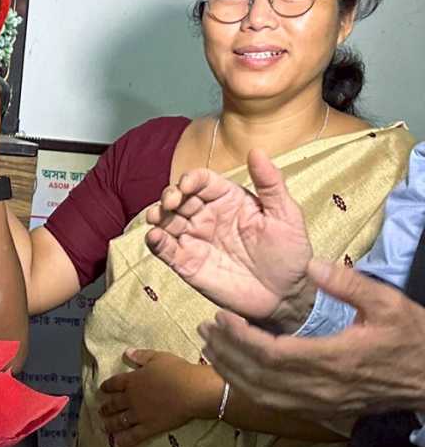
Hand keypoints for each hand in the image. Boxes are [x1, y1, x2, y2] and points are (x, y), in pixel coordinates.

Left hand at [99, 350, 222, 446]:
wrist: (190, 390)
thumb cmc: (176, 371)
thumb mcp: (157, 358)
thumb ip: (141, 356)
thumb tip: (127, 352)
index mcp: (132, 381)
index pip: (115, 383)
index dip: (107, 386)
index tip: (102, 390)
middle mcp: (131, 398)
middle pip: (115, 404)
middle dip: (106, 408)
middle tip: (100, 411)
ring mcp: (139, 414)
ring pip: (120, 421)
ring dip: (110, 424)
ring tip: (104, 427)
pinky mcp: (149, 427)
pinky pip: (133, 436)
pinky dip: (124, 441)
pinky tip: (116, 445)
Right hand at [145, 148, 314, 328]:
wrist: (286, 296)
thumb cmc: (290, 254)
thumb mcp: (286, 215)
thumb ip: (271, 183)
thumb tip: (256, 150)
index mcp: (228, 199)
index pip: (202, 181)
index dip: (191, 179)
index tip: (188, 185)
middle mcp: (207, 216)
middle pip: (179, 198)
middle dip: (170, 196)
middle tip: (171, 203)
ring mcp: (195, 240)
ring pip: (166, 221)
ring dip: (157, 216)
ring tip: (157, 218)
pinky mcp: (186, 263)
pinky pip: (165, 250)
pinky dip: (155, 242)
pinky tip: (155, 238)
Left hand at [200, 257, 424, 421]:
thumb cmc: (413, 340)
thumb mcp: (388, 304)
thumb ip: (348, 284)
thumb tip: (311, 265)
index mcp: (332, 360)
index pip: (270, 354)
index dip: (240, 338)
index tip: (220, 317)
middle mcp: (319, 388)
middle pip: (257, 375)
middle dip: (225, 351)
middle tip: (204, 328)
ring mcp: (319, 404)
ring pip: (261, 393)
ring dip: (230, 371)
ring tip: (210, 346)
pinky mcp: (320, 411)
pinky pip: (273, 403)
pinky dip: (247, 388)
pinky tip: (234, 371)